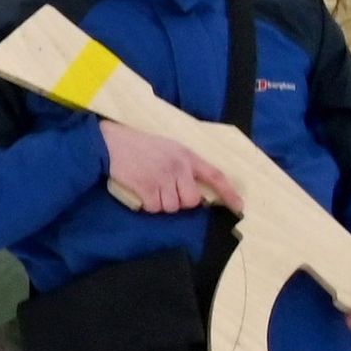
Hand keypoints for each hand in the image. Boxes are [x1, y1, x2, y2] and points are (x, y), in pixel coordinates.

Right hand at [104, 127, 226, 213]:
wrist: (111, 142)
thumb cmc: (140, 145)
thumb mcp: (169, 149)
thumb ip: (184, 166)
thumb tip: (194, 192)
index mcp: (187, 156)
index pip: (215, 176)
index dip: (229, 193)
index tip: (239, 207)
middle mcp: (178, 167)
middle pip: (191, 201)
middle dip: (180, 202)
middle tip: (167, 193)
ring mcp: (162, 177)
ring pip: (171, 207)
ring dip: (161, 204)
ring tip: (151, 189)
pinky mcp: (145, 186)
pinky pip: (154, 207)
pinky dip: (148, 205)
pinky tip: (141, 192)